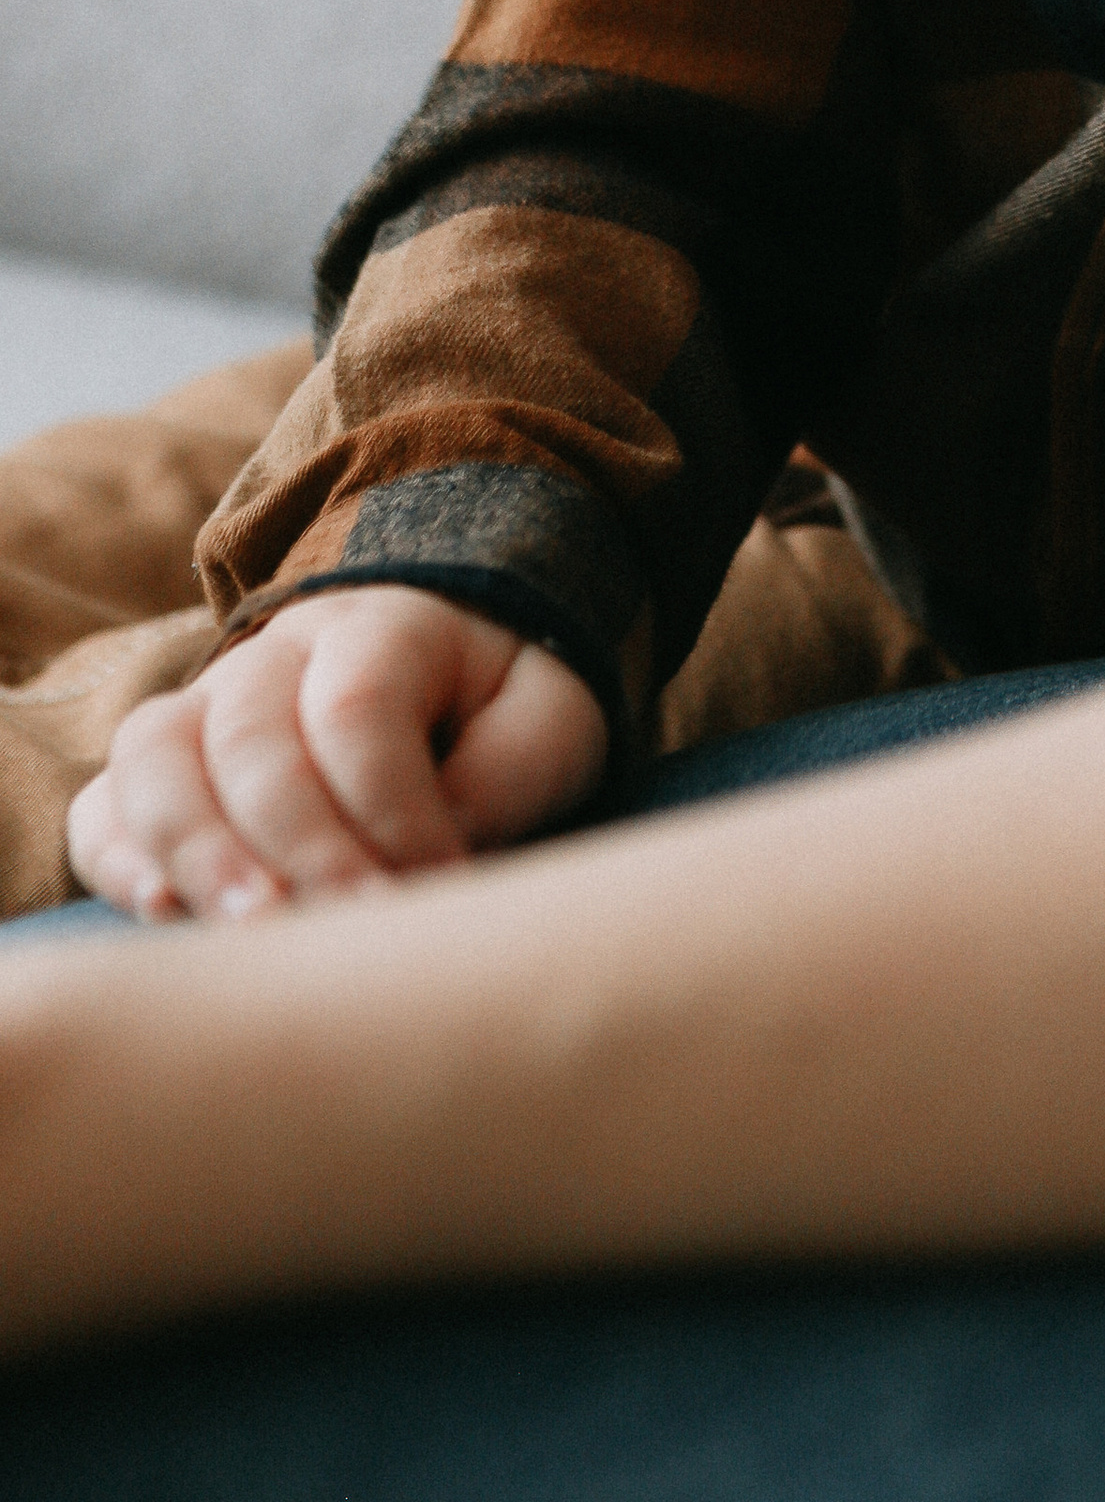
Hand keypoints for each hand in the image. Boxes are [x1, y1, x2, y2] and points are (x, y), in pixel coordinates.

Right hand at [65, 586, 608, 920]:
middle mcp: (279, 651)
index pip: (358, 706)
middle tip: (346, 926)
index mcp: (385, 624)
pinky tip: (160, 915)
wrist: (445, 658)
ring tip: (246, 931)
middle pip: (250, 735)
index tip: (441, 886)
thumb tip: (435, 856)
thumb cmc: (500, 702)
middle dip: (297, 845)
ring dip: (194, 850)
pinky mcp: (167, 767)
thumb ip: (507, 773)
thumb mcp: (548, 717)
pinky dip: (119, 859)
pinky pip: (106, 802)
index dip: (391, 808)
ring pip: (155, 755)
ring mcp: (207, 702)